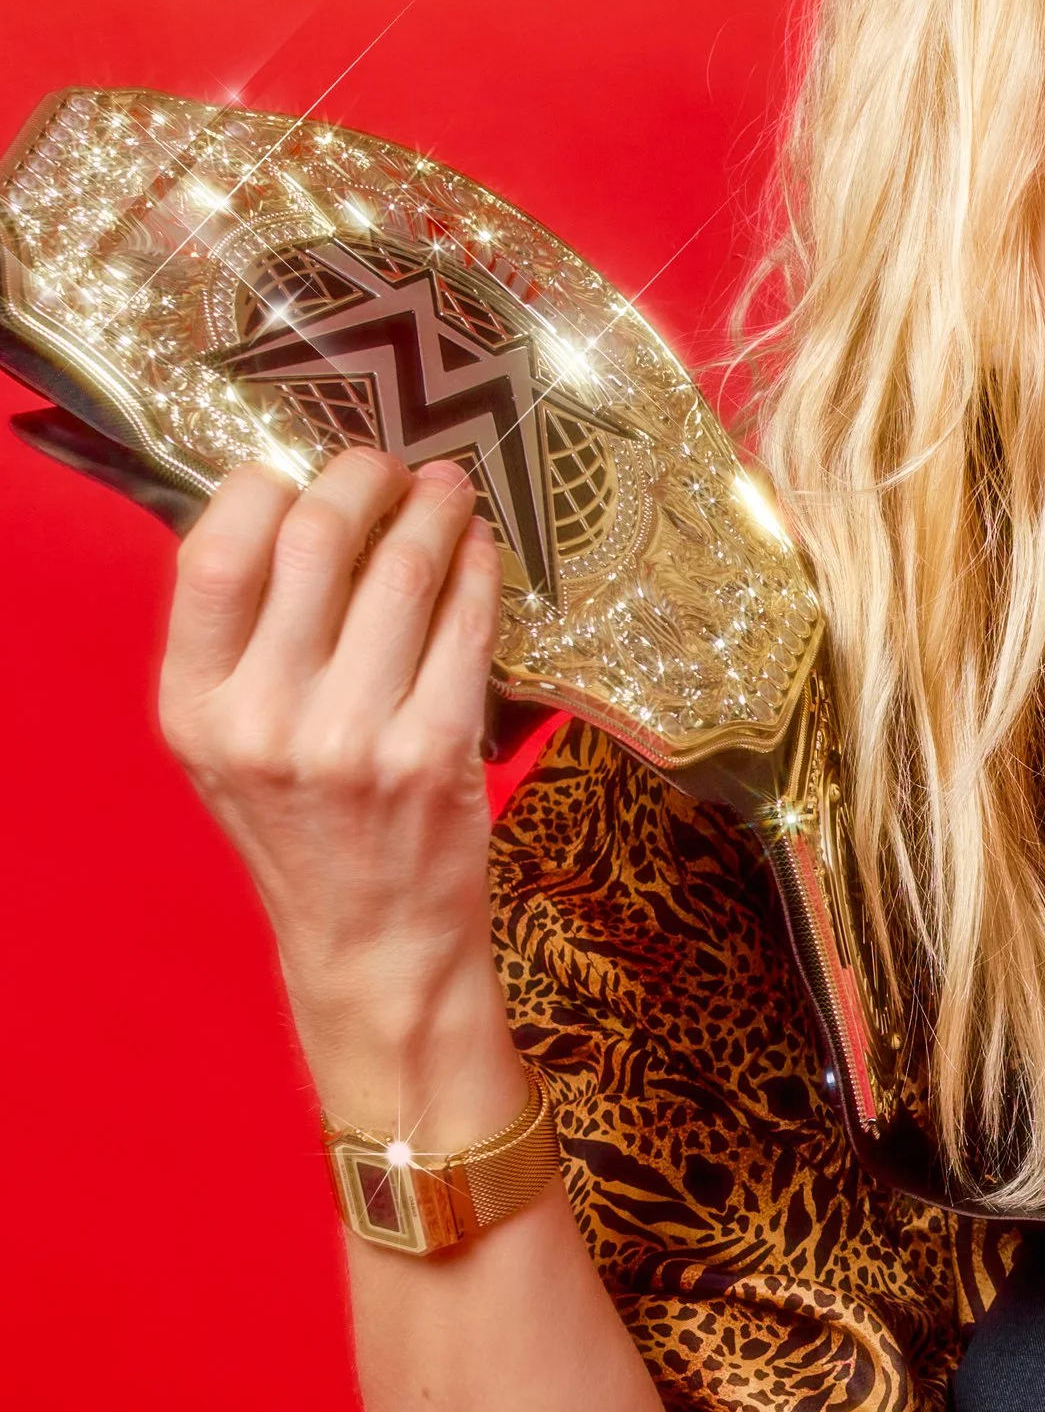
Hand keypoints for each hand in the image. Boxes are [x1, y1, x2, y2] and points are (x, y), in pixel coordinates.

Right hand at [157, 446, 516, 1132]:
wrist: (371, 944)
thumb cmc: (303, 828)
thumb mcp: (230, 742)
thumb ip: (242, 640)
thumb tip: (291, 507)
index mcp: (196, 707)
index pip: (217, 552)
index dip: (271, 487)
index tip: (305, 471)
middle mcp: (264, 720)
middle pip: (316, 539)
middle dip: (364, 478)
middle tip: (389, 467)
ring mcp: (353, 738)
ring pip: (402, 572)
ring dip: (434, 512)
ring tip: (447, 492)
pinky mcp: (435, 753)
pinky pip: (466, 626)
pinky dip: (479, 571)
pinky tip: (481, 550)